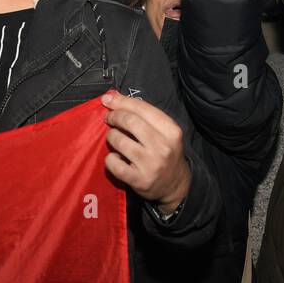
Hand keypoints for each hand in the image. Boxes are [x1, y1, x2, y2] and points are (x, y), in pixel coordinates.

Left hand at [101, 90, 189, 213]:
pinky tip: (115, 157)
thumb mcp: (164, 132)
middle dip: (114, 116)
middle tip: (109, 118)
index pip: (142, 108)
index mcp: (171, 130)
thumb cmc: (166, 153)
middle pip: (130, 121)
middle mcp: (162, 146)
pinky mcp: (138, 180)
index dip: (121, 101)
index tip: (108, 99)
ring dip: (111, 136)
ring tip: (113, 138)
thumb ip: (143, 116)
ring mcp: (151, 164)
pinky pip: (113, 163)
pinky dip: (110, 158)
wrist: (176, 185)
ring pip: (119, 141)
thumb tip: (113, 97)